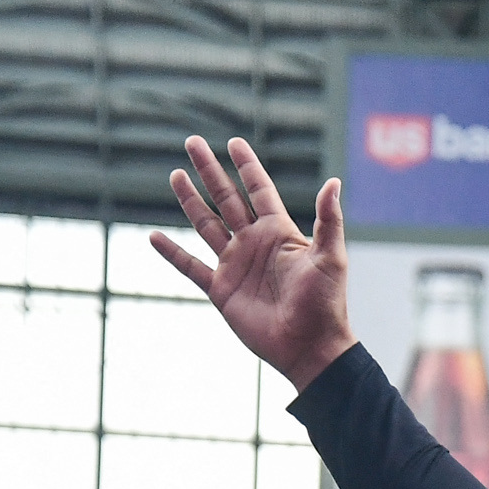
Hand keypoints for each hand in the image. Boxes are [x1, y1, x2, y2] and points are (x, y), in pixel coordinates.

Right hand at [154, 136, 356, 391]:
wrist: (310, 346)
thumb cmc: (326, 302)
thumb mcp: (330, 257)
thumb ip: (328, 220)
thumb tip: (334, 181)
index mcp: (280, 232)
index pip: (260, 190)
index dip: (247, 166)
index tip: (234, 141)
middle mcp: (254, 244)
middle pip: (227, 199)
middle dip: (210, 171)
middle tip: (192, 142)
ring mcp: (236, 265)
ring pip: (206, 225)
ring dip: (190, 201)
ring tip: (175, 174)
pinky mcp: (221, 289)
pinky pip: (190, 267)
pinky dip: (171, 253)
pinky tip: (153, 236)